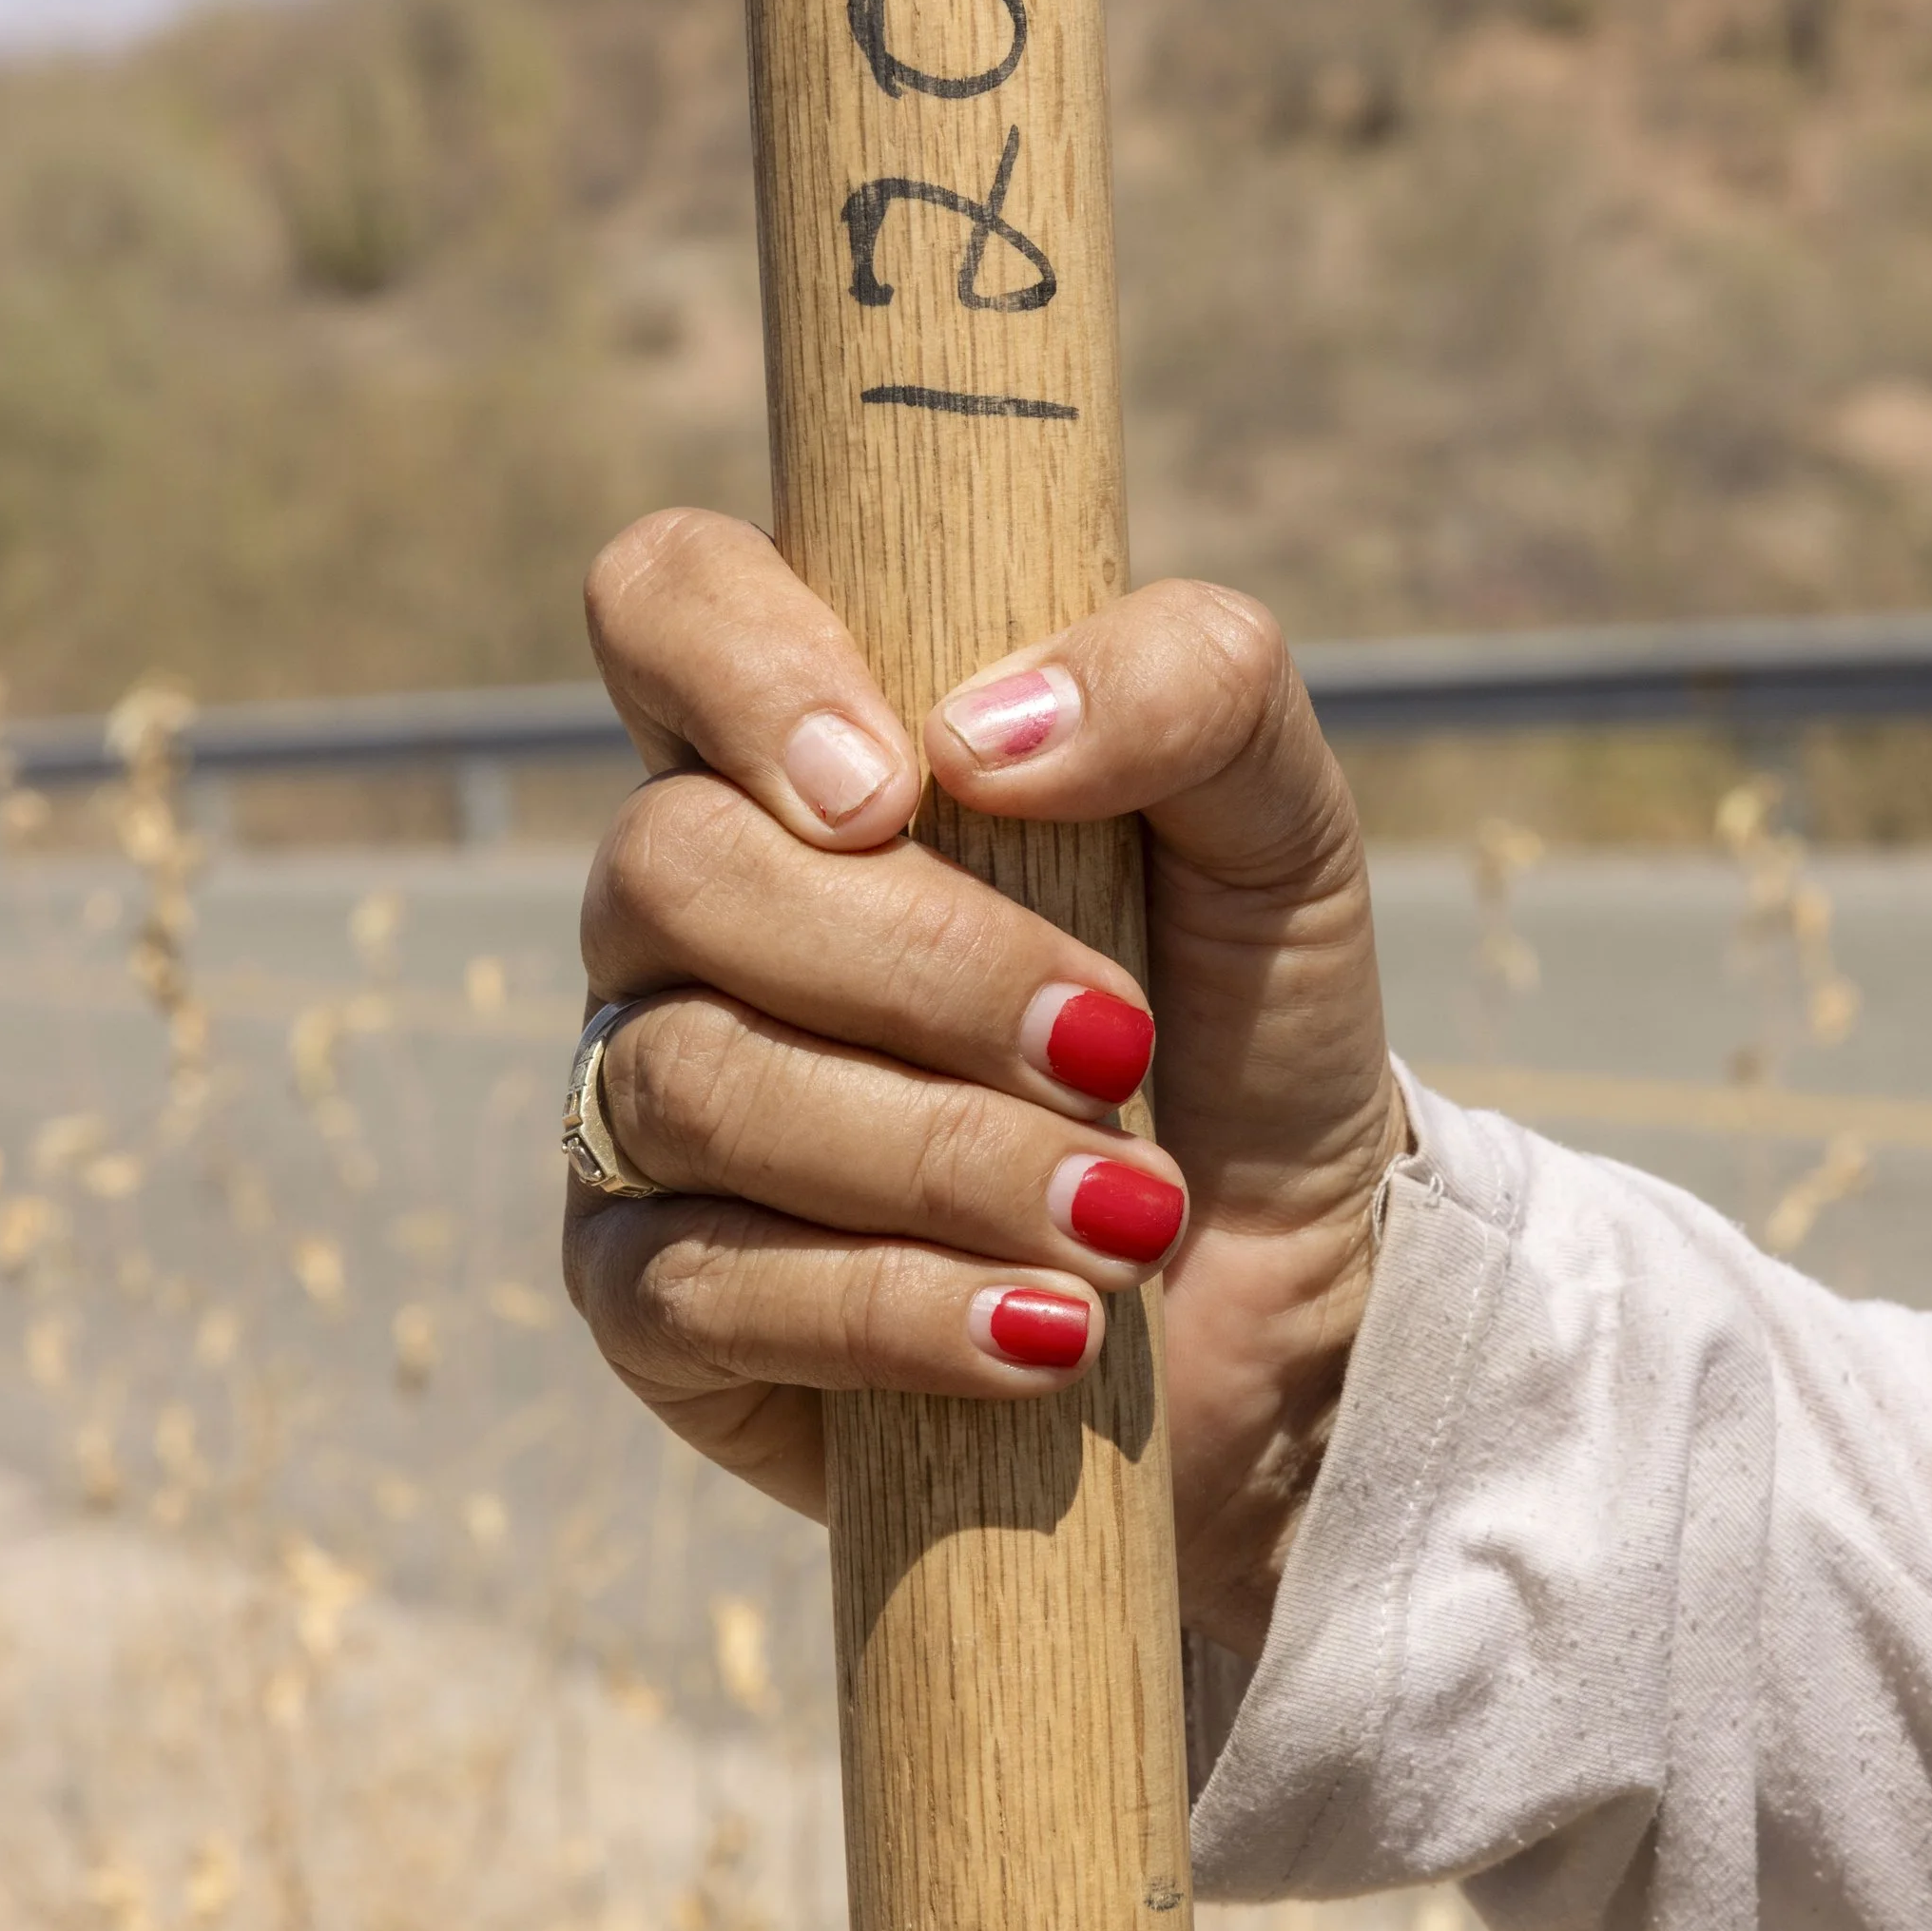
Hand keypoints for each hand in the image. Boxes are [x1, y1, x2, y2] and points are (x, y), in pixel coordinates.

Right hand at [563, 510, 1403, 1656]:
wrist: (1285, 1287)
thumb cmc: (1241, 1022)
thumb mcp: (1279, 827)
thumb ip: (1188, 686)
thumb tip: (978, 734)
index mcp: (807, 754)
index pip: (665, 599)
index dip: (739, 666)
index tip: (902, 786)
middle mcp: (688, 914)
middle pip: (669, 866)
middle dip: (924, 968)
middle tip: (1115, 1044)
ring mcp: (646, 1100)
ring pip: (690, 1082)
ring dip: (942, 1155)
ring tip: (1124, 1217)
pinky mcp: (653, 1301)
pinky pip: (694, 1288)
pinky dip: (898, 1307)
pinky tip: (1044, 1331)